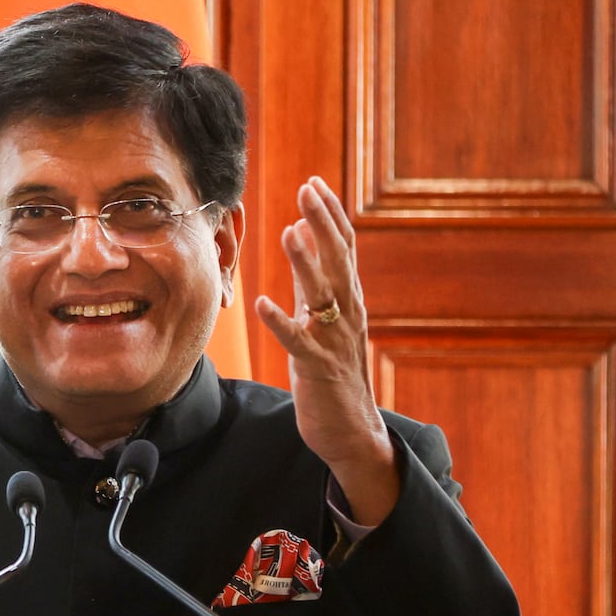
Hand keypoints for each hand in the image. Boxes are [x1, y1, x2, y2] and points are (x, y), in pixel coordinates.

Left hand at [253, 177, 398, 523]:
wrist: (353, 432)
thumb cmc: (334, 374)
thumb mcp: (323, 319)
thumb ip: (312, 279)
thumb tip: (300, 230)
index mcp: (349, 301)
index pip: (344, 249)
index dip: (330, 216)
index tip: (314, 184)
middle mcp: (347, 315)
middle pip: (338, 261)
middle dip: (323, 224)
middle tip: (308, 189)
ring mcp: (333, 342)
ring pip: (321, 296)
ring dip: (306, 263)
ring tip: (289, 231)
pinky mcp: (316, 369)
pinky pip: (296, 342)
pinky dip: (280, 322)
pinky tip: (261, 303)